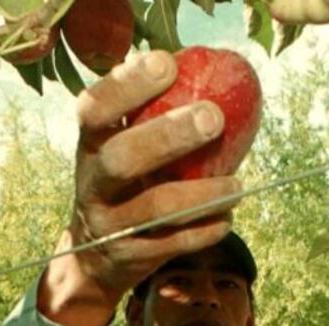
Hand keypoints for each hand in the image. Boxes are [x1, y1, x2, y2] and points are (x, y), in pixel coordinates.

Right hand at [38, 51, 241, 325]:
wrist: (92, 259)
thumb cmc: (123, 187)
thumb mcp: (119, 150)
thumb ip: (149, 119)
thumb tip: (211, 75)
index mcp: (90, 146)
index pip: (95, 109)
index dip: (126, 85)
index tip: (166, 64)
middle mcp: (92, 183)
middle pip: (120, 158)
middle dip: (168, 136)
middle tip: (214, 117)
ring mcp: (107, 224)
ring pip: (153, 208)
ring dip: (202, 194)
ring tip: (237, 186)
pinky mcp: (128, 257)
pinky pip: (172, 244)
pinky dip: (204, 230)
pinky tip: (226, 218)